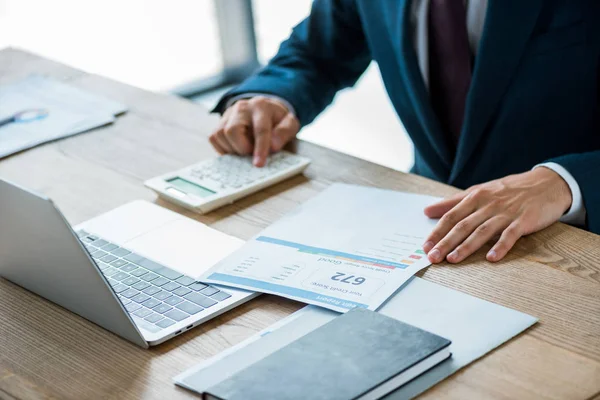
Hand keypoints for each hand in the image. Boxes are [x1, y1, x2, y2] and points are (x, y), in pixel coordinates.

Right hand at [209, 96, 299, 166]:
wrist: (264, 110)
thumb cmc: (277, 120)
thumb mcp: (290, 123)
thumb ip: (284, 132)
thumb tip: (273, 146)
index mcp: (261, 106)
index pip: (260, 129)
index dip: (260, 148)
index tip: (259, 164)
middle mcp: (241, 107)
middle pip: (232, 130)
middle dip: (242, 148)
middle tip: (252, 154)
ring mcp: (228, 114)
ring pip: (220, 135)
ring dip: (233, 149)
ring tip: (246, 150)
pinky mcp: (219, 123)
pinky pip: (214, 138)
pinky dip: (224, 149)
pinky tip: (236, 149)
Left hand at [422, 167, 572, 263]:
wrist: (547, 183)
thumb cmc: (509, 190)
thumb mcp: (479, 191)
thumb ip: (452, 202)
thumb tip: (427, 210)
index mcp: (475, 197)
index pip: (451, 216)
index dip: (437, 232)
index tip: (424, 246)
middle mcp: (488, 204)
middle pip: (462, 225)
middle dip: (445, 242)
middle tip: (432, 257)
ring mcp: (506, 213)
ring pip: (482, 231)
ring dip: (466, 246)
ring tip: (453, 259)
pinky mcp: (524, 220)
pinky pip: (510, 235)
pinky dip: (501, 246)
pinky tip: (491, 257)